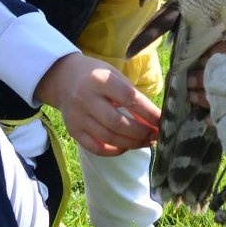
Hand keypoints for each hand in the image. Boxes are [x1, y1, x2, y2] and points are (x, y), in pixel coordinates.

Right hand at [36, 52, 159, 155]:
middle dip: (141, 132)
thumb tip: (152, 120)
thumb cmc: (96, 75)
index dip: (148, 112)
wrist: (63, 78)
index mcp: (100, 80)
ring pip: (109, 137)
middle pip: (118, 123)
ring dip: (132, 144)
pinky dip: (114, 151)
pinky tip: (126, 147)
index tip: (162, 120)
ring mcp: (78, 117)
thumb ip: (131, 95)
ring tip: (147, 142)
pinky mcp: (73, 131)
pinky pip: (96, 147)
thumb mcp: (114, 75)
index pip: (129, 99)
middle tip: (156, 135)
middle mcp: (86, 99)